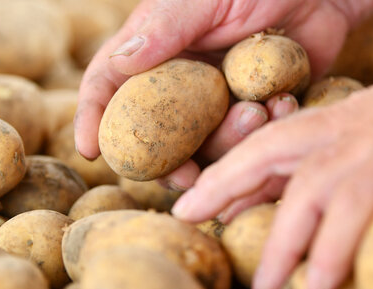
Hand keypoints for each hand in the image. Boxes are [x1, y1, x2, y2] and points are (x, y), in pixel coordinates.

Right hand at [74, 0, 372, 188]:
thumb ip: (165, 29)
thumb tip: (119, 63)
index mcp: (157, 48)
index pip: (110, 84)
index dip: (94, 117)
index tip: (89, 150)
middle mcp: (182, 78)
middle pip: (155, 133)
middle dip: (168, 160)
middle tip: (187, 175)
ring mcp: (219, 97)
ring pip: (205, 144)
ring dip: (228, 141)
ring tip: (259, 111)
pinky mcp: (255, 108)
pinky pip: (248, 139)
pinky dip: (263, 131)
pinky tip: (283, 104)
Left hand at [172, 68, 372, 288]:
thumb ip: (351, 175)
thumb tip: (313, 216)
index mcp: (349, 116)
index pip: (275, 140)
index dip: (233, 170)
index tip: (202, 199)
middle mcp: (356, 117)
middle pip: (271, 148)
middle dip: (226, 183)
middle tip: (191, 218)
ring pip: (309, 185)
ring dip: (282, 239)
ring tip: (266, 284)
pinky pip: (357, 202)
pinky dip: (335, 245)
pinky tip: (323, 281)